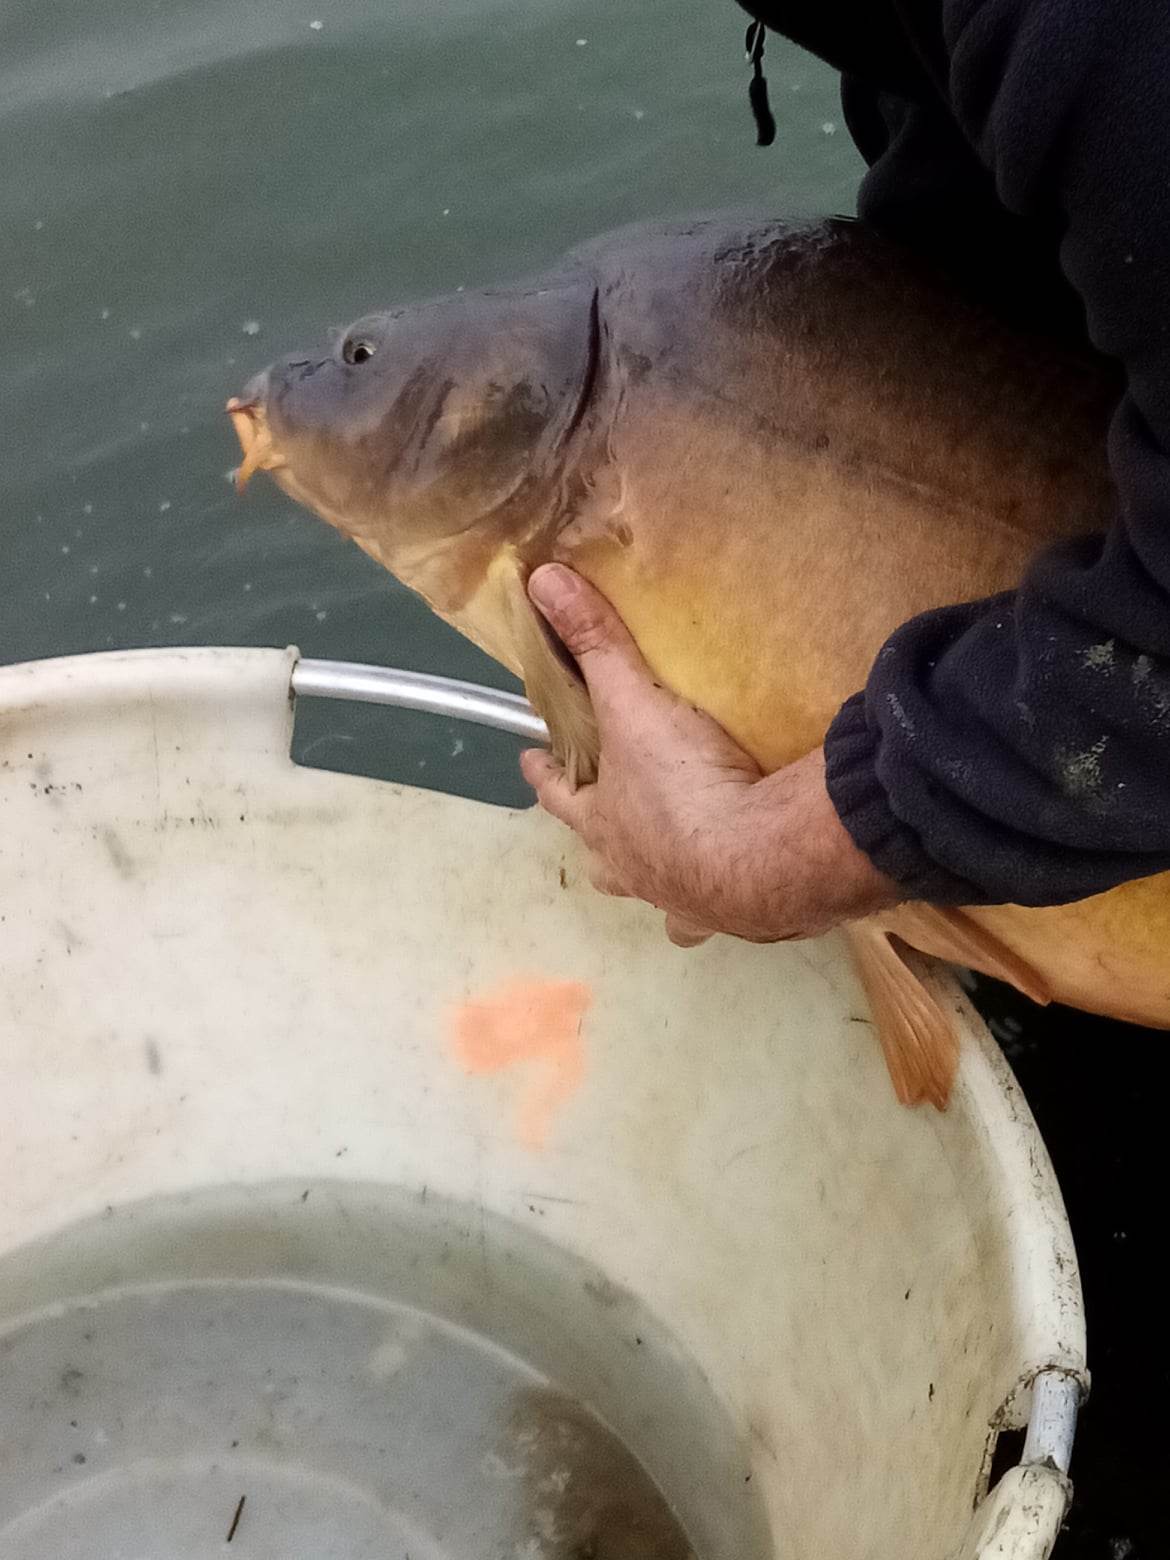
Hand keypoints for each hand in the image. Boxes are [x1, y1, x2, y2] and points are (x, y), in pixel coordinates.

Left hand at [519, 564, 901, 944]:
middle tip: (611, 833)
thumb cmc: (686, 786)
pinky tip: (756, 900)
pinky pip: (735, 916)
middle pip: (607, 867)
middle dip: (605, 854)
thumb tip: (542, 582)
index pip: (560, 798)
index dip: (545, 777)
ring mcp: (691, 904)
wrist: (763, 860)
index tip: (531, 762)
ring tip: (683, 874)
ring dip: (669, 891)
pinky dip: (740, 905)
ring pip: (668, 907)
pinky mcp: (747, 918)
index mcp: (606, 826)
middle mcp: (640, 874)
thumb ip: (596, 643)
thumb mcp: (635, 703)